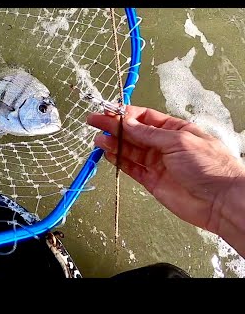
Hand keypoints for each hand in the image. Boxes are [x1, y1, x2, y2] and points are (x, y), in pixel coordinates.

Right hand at [87, 105, 244, 255]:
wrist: (219, 201)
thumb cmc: (209, 166)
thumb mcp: (178, 140)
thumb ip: (149, 134)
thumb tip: (127, 123)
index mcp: (174, 130)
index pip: (144, 118)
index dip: (124, 114)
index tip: (108, 112)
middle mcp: (163, 145)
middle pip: (133, 133)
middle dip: (113, 127)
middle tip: (94, 121)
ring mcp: (157, 163)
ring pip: (129, 150)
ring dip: (113, 143)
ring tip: (98, 140)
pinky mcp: (151, 180)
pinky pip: (131, 167)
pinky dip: (118, 161)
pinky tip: (108, 154)